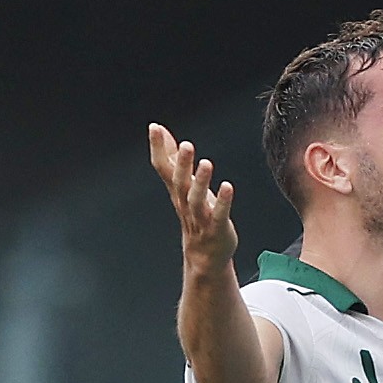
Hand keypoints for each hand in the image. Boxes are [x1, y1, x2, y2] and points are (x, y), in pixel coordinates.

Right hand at [149, 123, 238, 277]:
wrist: (204, 254)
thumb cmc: (195, 214)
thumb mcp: (181, 184)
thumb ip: (172, 156)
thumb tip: (160, 130)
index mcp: (176, 190)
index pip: (163, 167)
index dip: (158, 148)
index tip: (154, 128)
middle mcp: (185, 202)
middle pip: (179, 182)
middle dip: (183, 164)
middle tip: (187, 145)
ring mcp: (200, 216)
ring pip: (196, 199)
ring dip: (201, 181)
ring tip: (207, 163)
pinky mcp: (216, 227)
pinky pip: (218, 214)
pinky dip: (222, 202)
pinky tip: (227, 187)